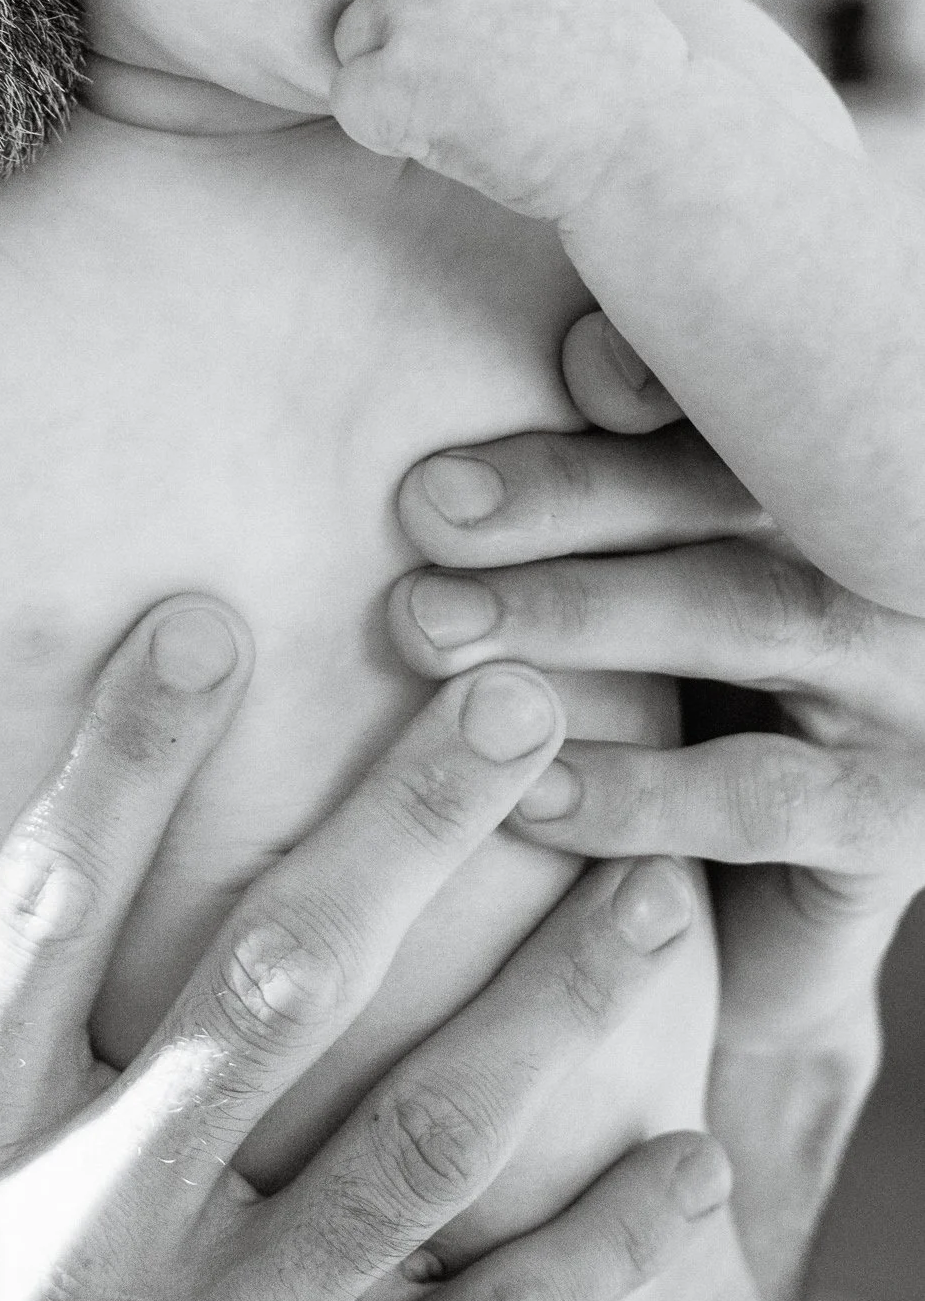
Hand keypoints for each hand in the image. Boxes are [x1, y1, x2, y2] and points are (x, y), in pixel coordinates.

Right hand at [0, 595, 743, 1300]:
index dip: (124, 758)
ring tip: (653, 891)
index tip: (209, 620)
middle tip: (516, 704)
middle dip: (403, 830)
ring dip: (551, 1010)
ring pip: (415, 1146)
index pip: (48, 907)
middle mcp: (94, 1224)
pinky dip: (597, 1252)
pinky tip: (686, 1157)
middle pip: (270, 986)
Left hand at [314, 0, 689, 221]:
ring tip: (455, 91)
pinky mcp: (394, 85)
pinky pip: (349, 94)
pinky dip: (382, 121)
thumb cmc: (620, 59)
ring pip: (351, 24)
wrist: (641, 149)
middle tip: (390, 2)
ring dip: (384, 59)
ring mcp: (420, 15)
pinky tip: (441, 131)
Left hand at [393, 319, 919, 1300]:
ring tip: (432, 626)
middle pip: (721, 488)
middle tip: (424, 509)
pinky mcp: (895, 817)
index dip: (640, 366)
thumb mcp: (601, 594)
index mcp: (798, 476)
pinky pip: (762, 793)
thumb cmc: (643, 718)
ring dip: (578, 615)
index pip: (719, 395)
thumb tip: (433, 471)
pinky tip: (527, 787)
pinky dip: (638, 788)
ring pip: (746, 616)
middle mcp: (869, 557)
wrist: (735, 933)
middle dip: (564, 493)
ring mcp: (900, 683)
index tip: (551, 372)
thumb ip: (557, 506)